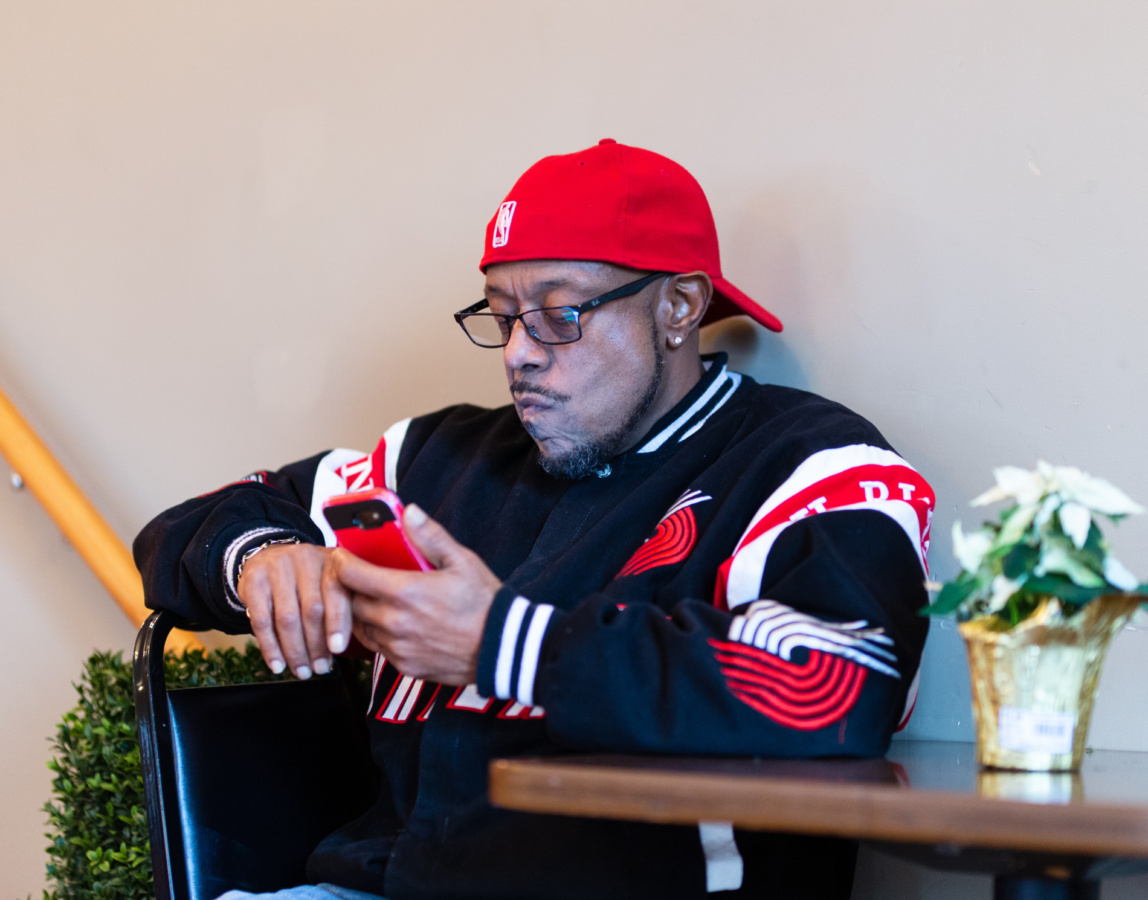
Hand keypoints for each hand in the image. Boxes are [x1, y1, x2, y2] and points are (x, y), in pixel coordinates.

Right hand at [237, 543, 349, 678]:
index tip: (338, 649)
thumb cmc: (309, 579)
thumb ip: (342, 605)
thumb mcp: (330, 581)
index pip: (337, 592)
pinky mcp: (253, 580)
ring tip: (302, 671)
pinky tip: (277, 664)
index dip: (338, 622)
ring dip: (294, 651)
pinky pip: (261, 620)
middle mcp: (304, 559)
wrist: (269, 557)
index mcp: (331, 560)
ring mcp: (277, 567)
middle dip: (316, 645)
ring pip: (287, 618)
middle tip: (319, 669)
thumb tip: (340, 647)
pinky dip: (270, 647)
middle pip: (312, 609)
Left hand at [327, 504, 501, 684]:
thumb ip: (431, 536)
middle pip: (350, 602)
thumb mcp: (462, 561)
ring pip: (360, 627)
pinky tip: (393, 622)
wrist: (504, 649)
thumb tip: (409, 512)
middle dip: (350, 588)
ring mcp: (398, 647)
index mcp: (406, 591)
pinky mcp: (405, 665)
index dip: (342, 562)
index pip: (352, 575)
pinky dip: (378, 634)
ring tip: (376, 599)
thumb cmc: (485, 603)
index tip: (343, 555)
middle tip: (359, 577)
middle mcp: (395, 622)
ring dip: (361, 612)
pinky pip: (377, 648)